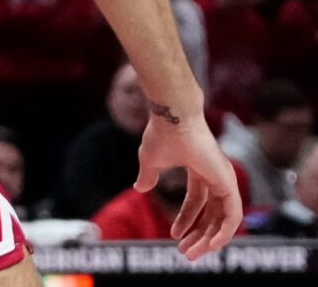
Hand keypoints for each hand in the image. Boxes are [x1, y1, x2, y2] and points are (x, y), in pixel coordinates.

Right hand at [134, 109, 242, 259]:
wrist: (173, 119)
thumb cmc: (161, 134)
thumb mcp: (150, 161)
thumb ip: (148, 176)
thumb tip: (140, 189)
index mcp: (199, 170)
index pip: (196, 202)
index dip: (185, 220)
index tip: (173, 235)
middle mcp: (215, 177)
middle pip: (211, 215)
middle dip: (198, 235)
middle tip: (185, 253)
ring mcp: (224, 181)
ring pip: (223, 220)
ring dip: (209, 240)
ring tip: (193, 253)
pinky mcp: (229, 185)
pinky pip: (232, 217)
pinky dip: (223, 233)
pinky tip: (211, 245)